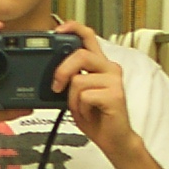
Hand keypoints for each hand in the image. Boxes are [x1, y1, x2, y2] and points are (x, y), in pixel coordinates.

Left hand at [50, 20, 136, 157]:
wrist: (114, 140)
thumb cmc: (96, 116)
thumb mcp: (77, 93)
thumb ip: (70, 78)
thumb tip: (53, 70)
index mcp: (100, 64)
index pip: (88, 36)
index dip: (73, 28)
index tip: (57, 30)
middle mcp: (109, 68)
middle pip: (80, 54)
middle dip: (61, 71)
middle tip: (56, 86)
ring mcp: (114, 81)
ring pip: (78, 80)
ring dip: (72, 98)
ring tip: (82, 107)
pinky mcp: (115, 95)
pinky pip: (84, 96)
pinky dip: (80, 108)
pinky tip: (90, 113)